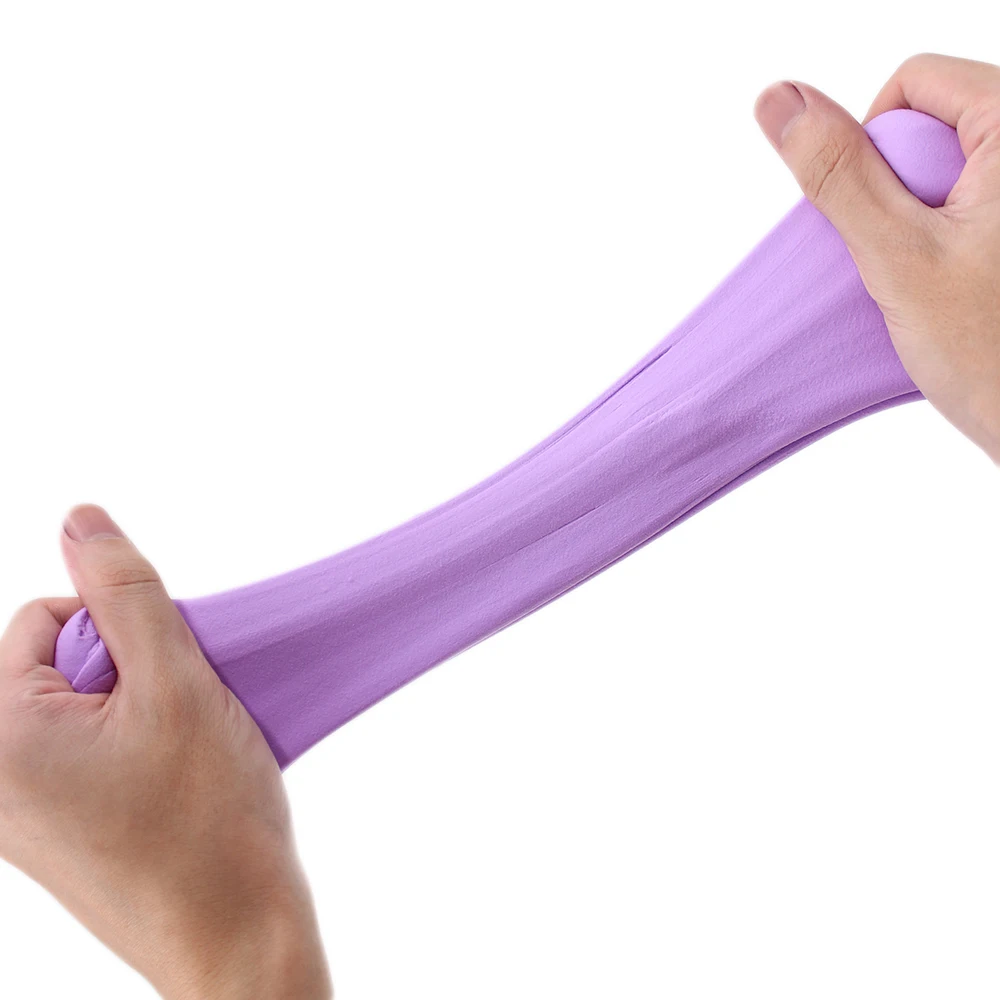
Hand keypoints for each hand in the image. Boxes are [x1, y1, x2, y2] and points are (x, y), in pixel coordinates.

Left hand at [0, 505, 331, 999]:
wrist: (237, 934)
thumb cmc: (208, 823)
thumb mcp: (175, 684)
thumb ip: (125, 593)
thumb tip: (80, 518)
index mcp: (1, 735)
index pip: (43, 618)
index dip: (120, 629)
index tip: (166, 680)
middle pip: (57, 662)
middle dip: (128, 668)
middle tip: (177, 719)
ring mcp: (19, 814)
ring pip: (79, 707)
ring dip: (137, 708)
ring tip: (180, 754)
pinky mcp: (51, 836)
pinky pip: (84, 754)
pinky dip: (133, 747)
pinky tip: (173, 780)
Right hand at [754, 53, 999, 462]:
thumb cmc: (996, 354)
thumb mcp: (898, 255)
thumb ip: (837, 173)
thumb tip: (780, 101)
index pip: (916, 82)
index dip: (873, 145)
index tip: (885, 217)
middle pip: (931, 124)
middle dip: (896, 190)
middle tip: (916, 255)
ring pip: (944, 170)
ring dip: (915, 221)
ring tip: (938, 278)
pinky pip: (966, 204)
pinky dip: (940, 240)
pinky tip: (951, 288)